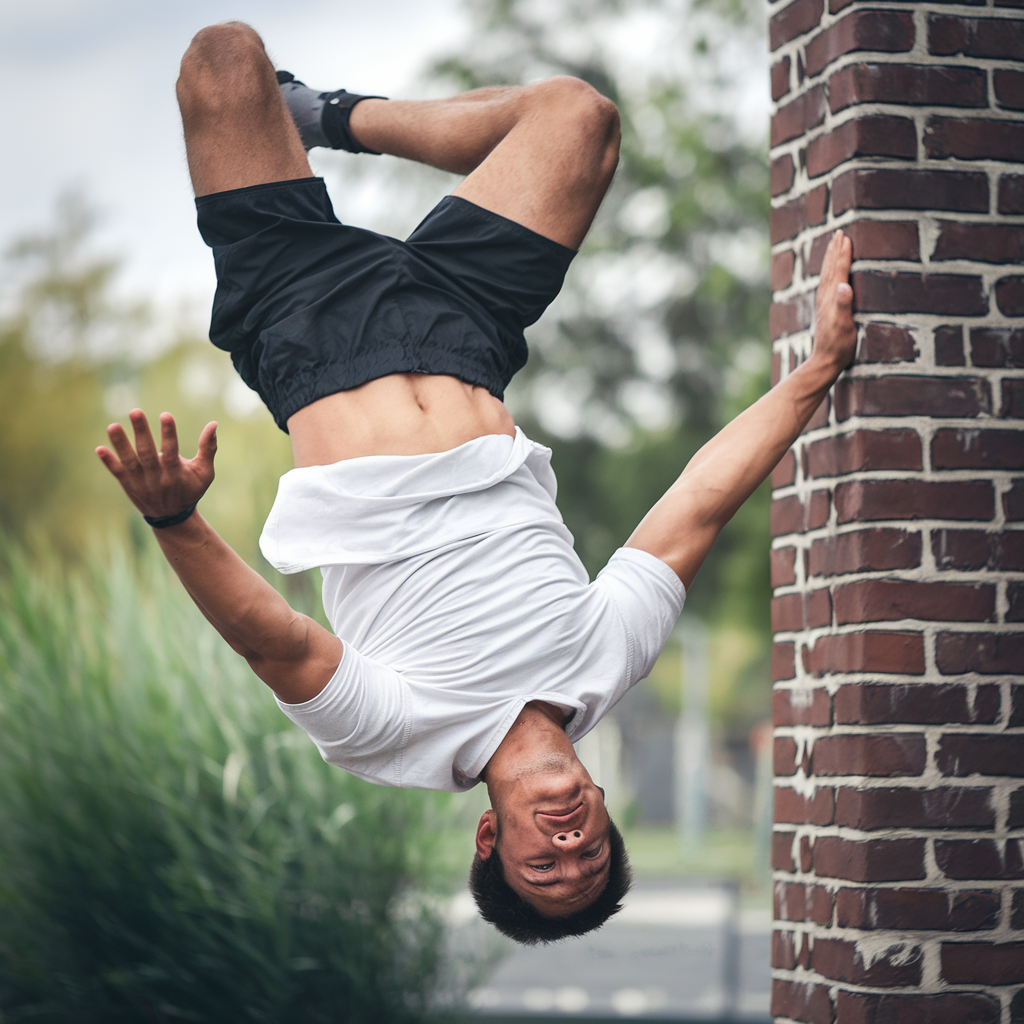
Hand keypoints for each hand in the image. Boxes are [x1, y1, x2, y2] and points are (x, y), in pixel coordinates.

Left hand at [96, 410, 216, 520]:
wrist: (171, 518)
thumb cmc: (190, 490)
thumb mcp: (204, 472)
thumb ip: (208, 448)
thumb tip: (214, 424)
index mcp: (176, 474)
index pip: (171, 452)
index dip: (168, 434)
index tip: (165, 415)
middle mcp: (157, 478)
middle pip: (147, 454)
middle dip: (142, 432)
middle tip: (135, 411)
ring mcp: (141, 482)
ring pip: (129, 462)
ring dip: (121, 444)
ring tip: (113, 426)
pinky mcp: (129, 485)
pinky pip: (117, 473)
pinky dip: (109, 462)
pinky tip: (99, 449)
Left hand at [811, 230, 855, 372]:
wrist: (825, 362)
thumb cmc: (838, 346)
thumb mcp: (844, 326)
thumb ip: (843, 305)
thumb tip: (844, 286)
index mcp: (832, 298)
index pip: (838, 271)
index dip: (843, 254)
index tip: (846, 237)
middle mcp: (825, 298)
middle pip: (831, 269)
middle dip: (835, 250)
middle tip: (839, 232)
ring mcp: (824, 304)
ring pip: (827, 275)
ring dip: (831, 259)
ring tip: (834, 245)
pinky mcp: (825, 310)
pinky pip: (827, 284)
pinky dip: (830, 273)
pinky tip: (831, 273)